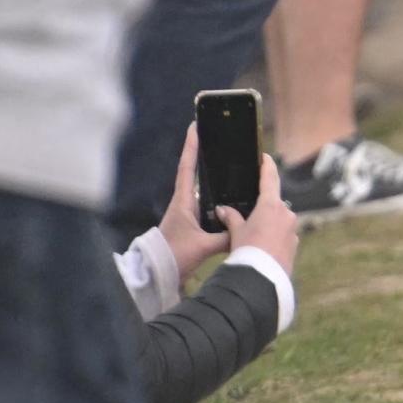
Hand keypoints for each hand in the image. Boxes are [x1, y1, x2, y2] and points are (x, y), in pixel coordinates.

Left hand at [158, 124, 229, 277]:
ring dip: (216, 182)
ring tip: (233, 168)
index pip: (187, 168)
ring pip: (206, 193)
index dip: (191, 147)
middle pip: (197, 175)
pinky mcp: (193, 227)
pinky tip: (234, 205)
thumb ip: (226, 237)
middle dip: (205, 158)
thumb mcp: (202, 246)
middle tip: (217, 139)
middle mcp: (185, 205)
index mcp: (183, 202)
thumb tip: (247, 229)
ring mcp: (188, 216)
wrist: (156, 276)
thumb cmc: (173, 257)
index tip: (194, 127)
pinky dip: (221, 204)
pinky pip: (210, 209)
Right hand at [217, 154, 301, 281]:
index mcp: (271, 205)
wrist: (262, 278)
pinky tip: (262, 248)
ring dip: (268, 225)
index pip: (270, 178)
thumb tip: (223, 209)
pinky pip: (283, 235)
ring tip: (252, 237)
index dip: (267, 166)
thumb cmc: (247, 251)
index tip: (266, 157)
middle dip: (263, 207)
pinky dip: (274, 238)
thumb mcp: (236, 232)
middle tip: (249, 213)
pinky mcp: (295, 244)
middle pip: (274, 203)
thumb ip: (231, 218)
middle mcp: (286, 213)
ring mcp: (293, 229)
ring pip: (279, 221)